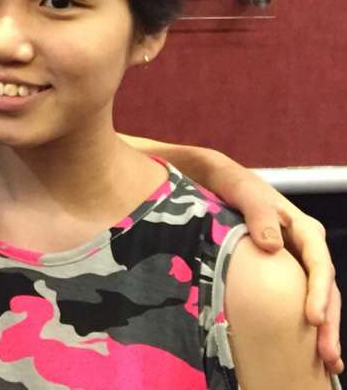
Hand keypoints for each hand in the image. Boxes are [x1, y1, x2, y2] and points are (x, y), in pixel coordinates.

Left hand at [230, 171, 342, 373]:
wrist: (217, 182)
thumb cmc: (234, 185)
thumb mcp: (245, 192)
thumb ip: (258, 214)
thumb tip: (272, 246)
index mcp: (305, 230)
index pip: (320, 265)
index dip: (318, 293)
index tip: (312, 319)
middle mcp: (307, 249)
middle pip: (326, 290)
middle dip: (329, 324)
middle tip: (328, 356)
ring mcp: (297, 263)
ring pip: (319, 300)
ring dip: (324, 331)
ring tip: (329, 364)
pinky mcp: (283, 274)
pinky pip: (299, 301)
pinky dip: (306, 325)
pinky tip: (309, 351)